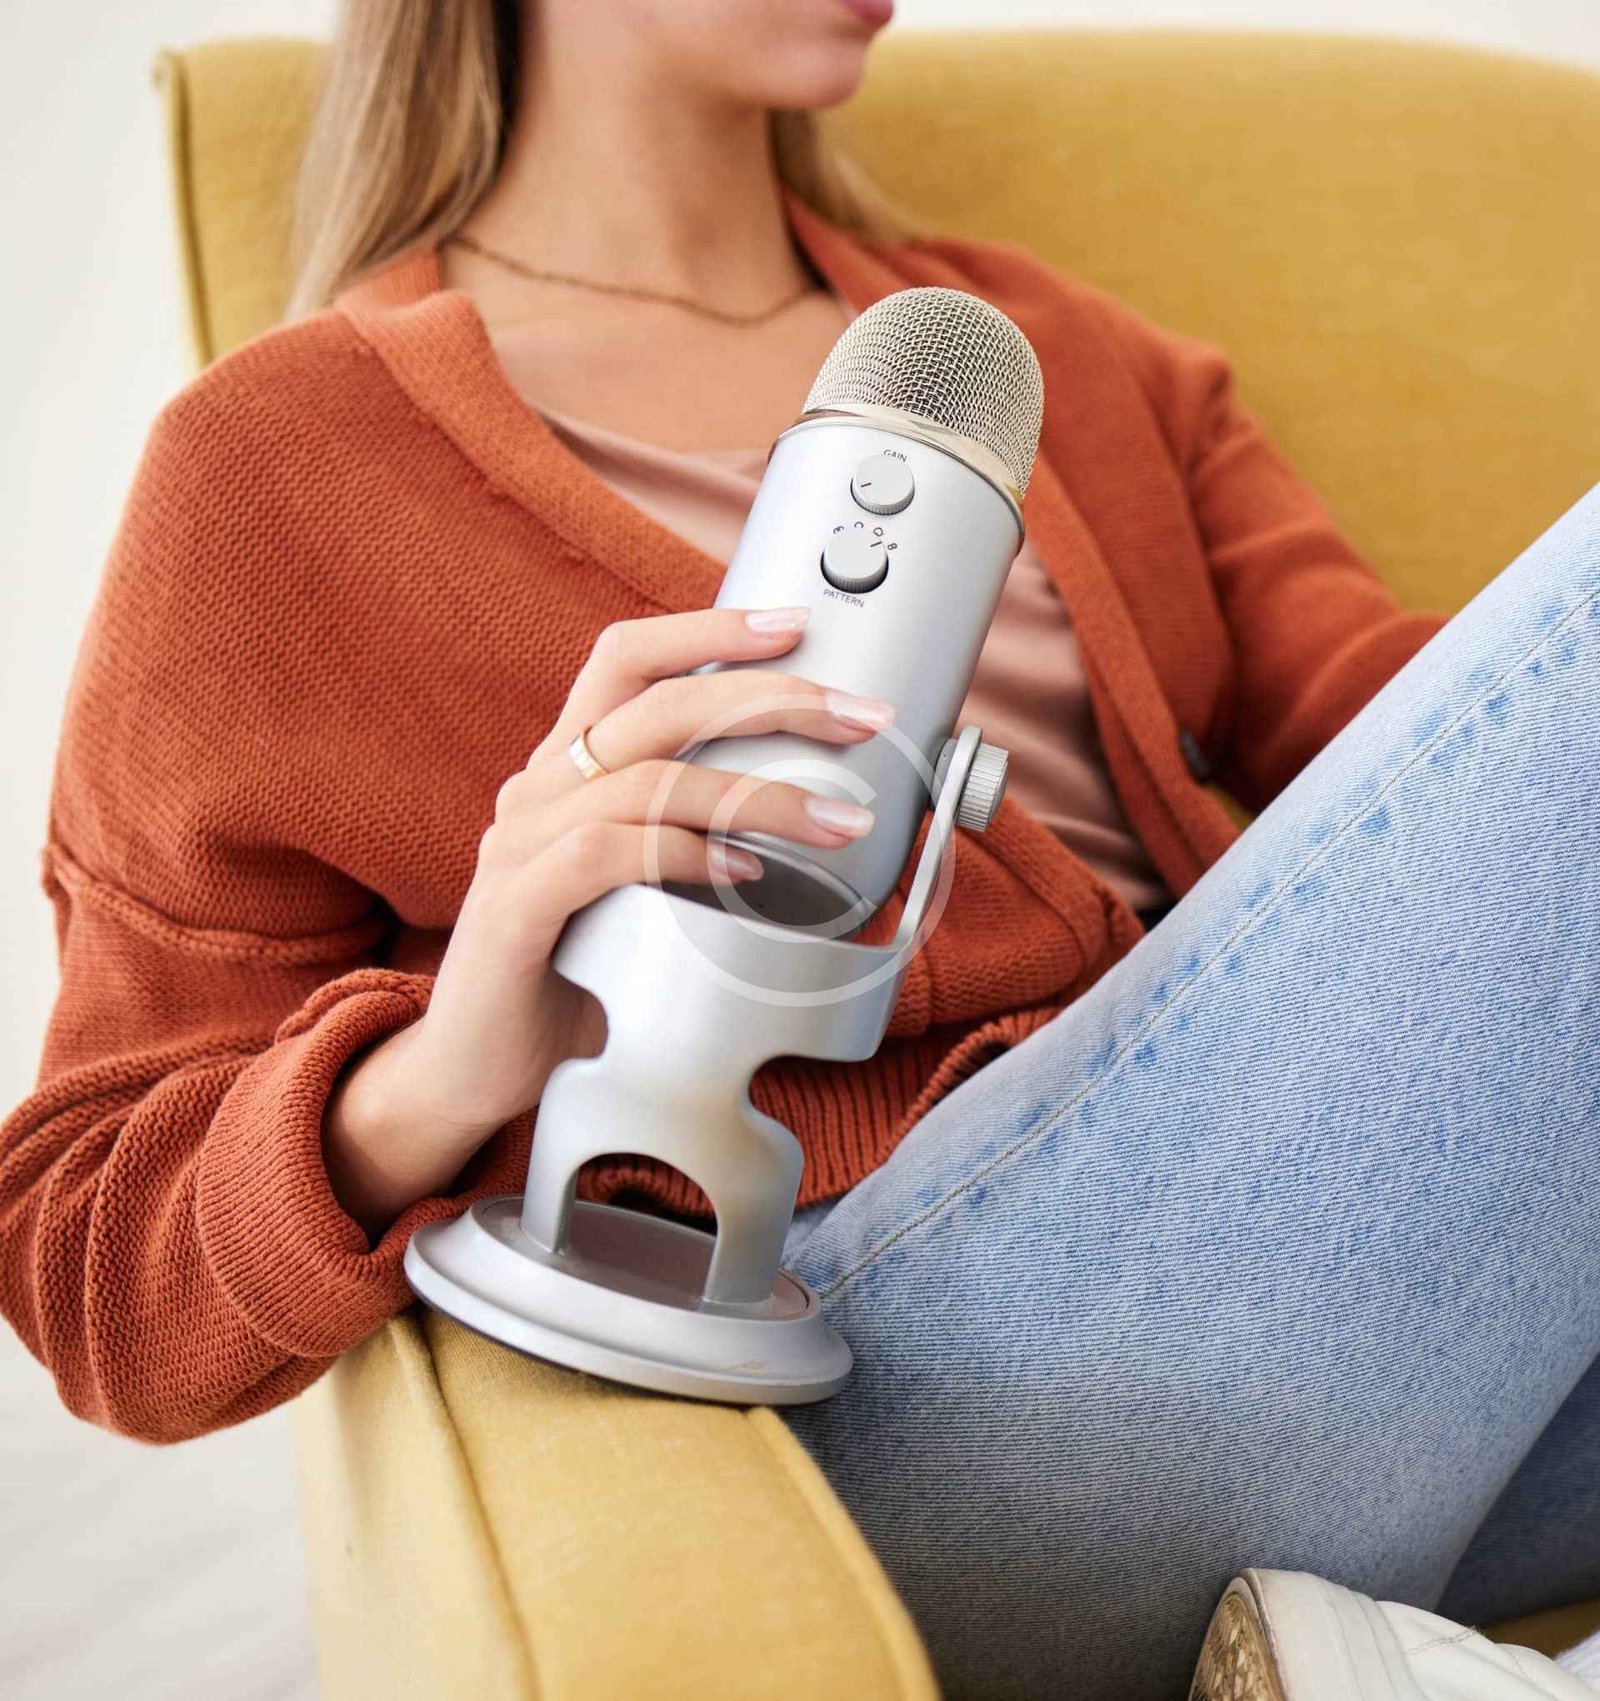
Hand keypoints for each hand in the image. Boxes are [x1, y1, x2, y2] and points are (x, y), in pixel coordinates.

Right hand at [322, 605, 893, 1234]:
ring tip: (838, 821)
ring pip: (648, 779)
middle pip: (657, 703)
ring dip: (757, 792)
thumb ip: (697, 841)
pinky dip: (683, 853)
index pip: (627, 660)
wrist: (477, 1068)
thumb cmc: (578, 974)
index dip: (709, 629)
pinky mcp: (512, 911)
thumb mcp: (643, 889)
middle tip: (857, 717)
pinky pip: (604, 856)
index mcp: (569, 771)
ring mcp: (519, 847)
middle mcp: (540, 791)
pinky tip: (745, 872)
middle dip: (770, 698)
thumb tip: (820, 822)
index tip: (796, 625)